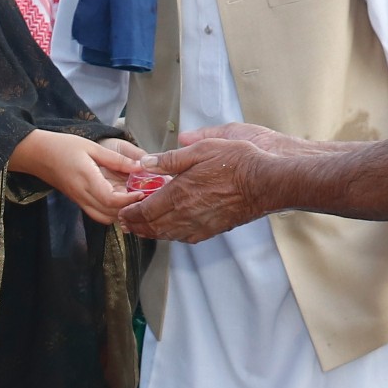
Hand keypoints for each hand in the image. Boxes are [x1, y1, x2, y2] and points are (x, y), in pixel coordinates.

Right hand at [7, 129, 140, 223]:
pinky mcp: (78, 201)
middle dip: (129, 209)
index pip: (111, 200)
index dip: (129, 200)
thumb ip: (116, 159)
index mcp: (86, 179)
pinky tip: (119, 201)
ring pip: (104, 218)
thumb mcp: (91, 147)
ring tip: (133, 200)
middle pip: (110, 214)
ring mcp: (79, 200)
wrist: (36, 154)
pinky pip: (97, 214)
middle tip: (144, 197)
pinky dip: (110, 213)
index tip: (142, 192)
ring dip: (120, 213)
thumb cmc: (62, 146)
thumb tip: (139, 167)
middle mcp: (82, 195)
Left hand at [121, 122, 295, 242]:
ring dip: (150, 232)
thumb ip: (170, 159)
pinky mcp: (211, 230)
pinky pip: (184, 237)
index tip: (121, 212)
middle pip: (151, 227)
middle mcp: (185, 214)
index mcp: (178, 194)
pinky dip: (170, 235)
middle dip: (135, 226)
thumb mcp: (202, 149)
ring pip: (166, 234)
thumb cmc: (237, 162)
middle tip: (125, 222)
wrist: (266, 183)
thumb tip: (145, 163)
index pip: (144, 211)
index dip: (129, 214)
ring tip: (141, 228)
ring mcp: (199, 225)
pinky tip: (169, 230)